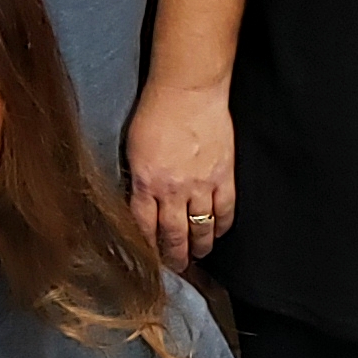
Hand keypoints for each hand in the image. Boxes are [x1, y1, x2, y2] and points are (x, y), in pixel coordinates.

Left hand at [125, 80, 233, 273]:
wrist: (189, 90)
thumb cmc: (156, 110)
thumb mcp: (133, 147)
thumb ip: (137, 178)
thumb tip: (138, 200)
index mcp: (145, 183)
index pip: (144, 227)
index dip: (147, 248)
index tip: (149, 259)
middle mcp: (172, 190)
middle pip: (173, 235)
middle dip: (174, 256)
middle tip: (177, 267)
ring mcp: (201, 185)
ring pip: (200, 228)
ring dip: (199, 246)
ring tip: (198, 255)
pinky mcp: (224, 176)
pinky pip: (225, 211)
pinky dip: (222, 226)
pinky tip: (218, 232)